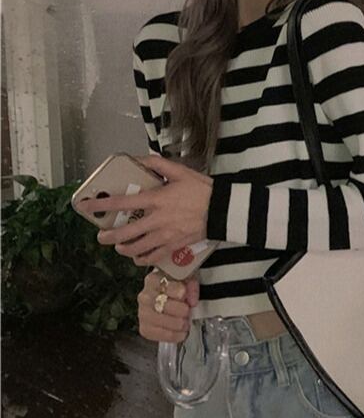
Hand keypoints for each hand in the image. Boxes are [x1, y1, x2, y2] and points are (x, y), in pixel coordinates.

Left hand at [79, 155, 213, 266]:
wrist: (222, 209)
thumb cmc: (202, 189)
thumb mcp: (181, 171)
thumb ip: (158, 165)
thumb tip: (140, 158)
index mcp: (157, 199)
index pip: (123, 203)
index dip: (102, 204)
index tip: (86, 206)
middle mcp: (157, 220)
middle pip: (125, 233)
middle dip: (108, 236)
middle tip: (101, 236)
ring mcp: (165, 236)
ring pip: (137, 249)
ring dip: (123, 249)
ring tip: (118, 246)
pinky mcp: (175, 246)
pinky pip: (154, 258)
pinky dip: (142, 260)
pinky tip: (137, 258)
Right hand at [138, 269, 199, 342]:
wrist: (170, 297)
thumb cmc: (178, 286)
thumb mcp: (188, 279)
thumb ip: (192, 286)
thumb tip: (192, 301)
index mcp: (154, 280)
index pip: (163, 285)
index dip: (174, 290)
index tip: (183, 294)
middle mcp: (145, 296)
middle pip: (160, 304)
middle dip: (178, 310)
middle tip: (188, 312)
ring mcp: (143, 313)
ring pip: (157, 320)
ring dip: (175, 324)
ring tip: (186, 324)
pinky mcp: (144, 328)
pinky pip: (155, 334)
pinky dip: (171, 335)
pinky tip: (181, 333)